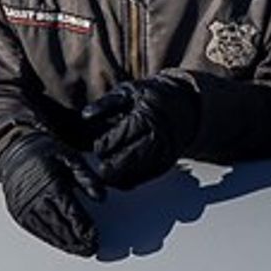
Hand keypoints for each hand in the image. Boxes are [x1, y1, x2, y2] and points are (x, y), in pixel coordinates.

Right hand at [0, 135, 99, 256]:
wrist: (14, 150)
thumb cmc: (44, 153)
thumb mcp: (71, 157)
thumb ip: (87, 177)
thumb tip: (101, 197)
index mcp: (50, 183)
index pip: (70, 212)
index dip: (84, 227)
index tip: (95, 237)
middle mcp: (34, 197)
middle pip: (59, 225)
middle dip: (76, 240)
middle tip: (90, 249)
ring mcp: (23, 206)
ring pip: (47, 231)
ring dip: (64, 243)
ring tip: (78, 250)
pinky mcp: (17, 211)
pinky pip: (34, 230)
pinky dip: (49, 239)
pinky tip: (60, 243)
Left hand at [80, 73, 200, 191]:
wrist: (185, 106)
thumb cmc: (151, 97)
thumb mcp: (127, 92)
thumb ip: (106, 104)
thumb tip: (85, 116)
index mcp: (143, 120)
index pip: (113, 142)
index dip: (100, 145)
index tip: (97, 143)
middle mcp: (155, 140)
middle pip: (123, 163)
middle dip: (106, 164)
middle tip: (100, 160)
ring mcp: (162, 155)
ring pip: (133, 175)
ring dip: (116, 175)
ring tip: (107, 168)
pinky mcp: (165, 164)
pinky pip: (143, 178)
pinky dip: (129, 179)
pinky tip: (120, 173)